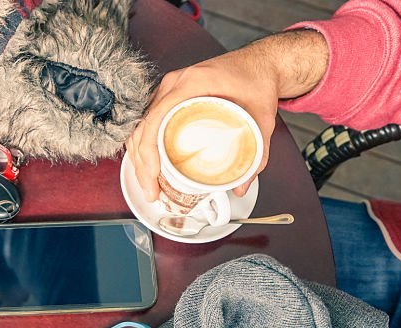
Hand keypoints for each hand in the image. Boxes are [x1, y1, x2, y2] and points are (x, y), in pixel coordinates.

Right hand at [127, 30, 327, 201]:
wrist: (260, 64)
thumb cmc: (257, 81)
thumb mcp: (262, 119)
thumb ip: (257, 154)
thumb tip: (241, 186)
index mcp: (192, 83)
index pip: (156, 118)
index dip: (148, 150)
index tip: (153, 173)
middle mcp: (175, 84)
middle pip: (143, 125)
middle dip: (141, 163)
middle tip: (151, 190)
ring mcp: (170, 89)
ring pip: (141, 125)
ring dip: (139, 156)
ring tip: (149, 183)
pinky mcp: (171, 96)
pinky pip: (148, 121)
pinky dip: (144, 145)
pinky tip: (148, 163)